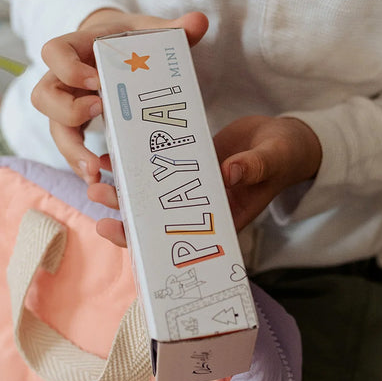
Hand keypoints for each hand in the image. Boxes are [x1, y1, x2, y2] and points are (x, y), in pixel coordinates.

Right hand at [31, 8, 208, 189]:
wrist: (116, 51)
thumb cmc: (128, 41)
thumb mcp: (147, 31)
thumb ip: (173, 28)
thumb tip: (199, 22)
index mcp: (77, 48)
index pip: (54, 52)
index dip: (68, 68)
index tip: (97, 80)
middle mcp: (63, 78)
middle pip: (44, 96)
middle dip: (67, 111)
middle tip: (99, 114)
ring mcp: (66, 103)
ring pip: (54, 127)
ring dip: (71, 150)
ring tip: (94, 169)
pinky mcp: (75, 126)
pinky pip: (69, 146)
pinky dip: (80, 163)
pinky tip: (98, 177)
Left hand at [90, 114, 322, 248]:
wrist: (283, 140)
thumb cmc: (285, 155)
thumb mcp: (274, 159)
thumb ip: (254, 167)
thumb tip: (229, 171)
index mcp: (221, 217)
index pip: (177, 239)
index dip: (145, 240)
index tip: (118, 231)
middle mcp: (201, 208)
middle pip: (155, 219)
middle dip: (124, 212)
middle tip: (99, 196)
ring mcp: (191, 187)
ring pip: (150, 196)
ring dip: (122, 189)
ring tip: (96, 177)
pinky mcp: (187, 166)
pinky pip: (156, 170)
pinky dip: (133, 163)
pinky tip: (111, 154)